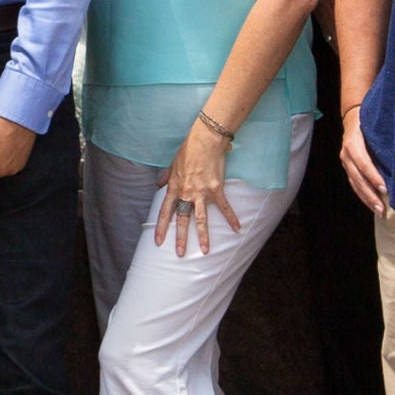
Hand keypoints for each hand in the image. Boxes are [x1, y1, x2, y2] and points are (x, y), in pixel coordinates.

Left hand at [160, 123, 244, 254]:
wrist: (205, 141)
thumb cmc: (188, 150)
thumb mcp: (172, 164)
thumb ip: (165, 177)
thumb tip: (157, 185)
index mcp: (174, 187)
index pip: (164, 212)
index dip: (161, 227)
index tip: (158, 241)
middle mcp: (186, 193)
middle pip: (182, 219)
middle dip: (180, 238)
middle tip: (179, 253)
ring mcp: (201, 193)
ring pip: (201, 219)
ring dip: (203, 236)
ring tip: (205, 251)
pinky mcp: (216, 189)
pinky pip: (224, 207)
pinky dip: (231, 218)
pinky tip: (237, 228)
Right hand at [337, 118, 390, 215]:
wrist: (353, 119)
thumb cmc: (370, 121)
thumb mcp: (375, 125)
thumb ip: (385, 136)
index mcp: (353, 142)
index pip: (363, 163)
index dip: (373, 176)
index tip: (385, 188)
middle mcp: (346, 154)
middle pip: (358, 178)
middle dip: (370, 194)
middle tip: (383, 207)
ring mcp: (345, 163)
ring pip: (355, 184)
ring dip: (367, 199)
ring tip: (380, 212)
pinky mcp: (348, 169)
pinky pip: (355, 185)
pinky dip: (364, 197)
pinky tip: (374, 206)